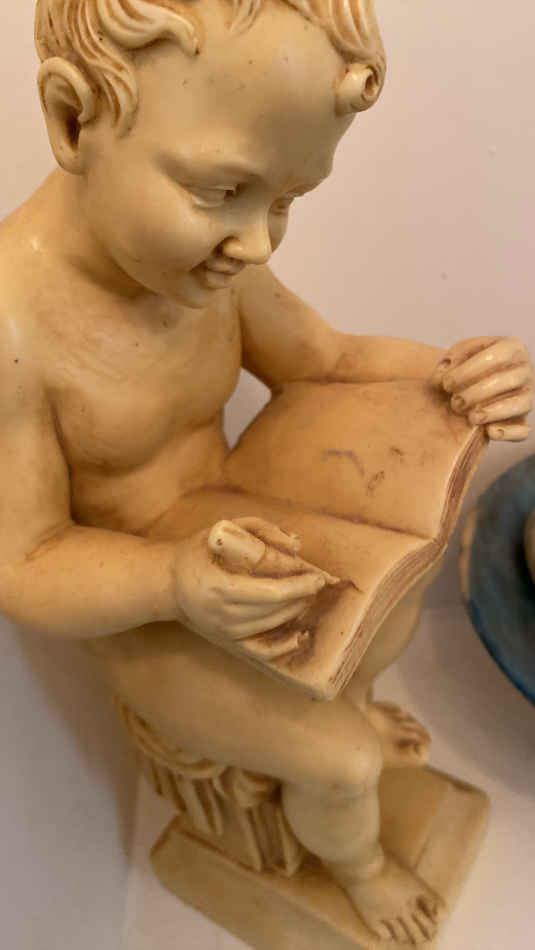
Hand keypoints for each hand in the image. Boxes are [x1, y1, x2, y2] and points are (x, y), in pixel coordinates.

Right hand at [173, 517, 336, 645]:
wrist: (168, 584)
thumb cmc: (198, 552)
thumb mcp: (224, 530)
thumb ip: (260, 530)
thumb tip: (296, 545)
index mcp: (221, 587)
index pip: (270, 592)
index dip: (298, 586)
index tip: (317, 577)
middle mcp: (223, 614)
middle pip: (275, 610)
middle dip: (301, 596)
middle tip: (315, 582)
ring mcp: (225, 631)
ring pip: (271, 626)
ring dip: (295, 611)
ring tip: (307, 595)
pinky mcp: (228, 641)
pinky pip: (261, 651)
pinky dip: (284, 646)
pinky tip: (300, 636)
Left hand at [431, 336, 532, 440]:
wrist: (471, 386)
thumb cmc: (465, 368)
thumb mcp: (455, 357)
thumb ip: (447, 362)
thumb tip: (442, 377)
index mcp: (512, 347)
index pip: (495, 356)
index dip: (469, 371)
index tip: (447, 384)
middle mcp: (525, 370)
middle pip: (507, 380)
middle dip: (477, 393)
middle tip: (455, 402)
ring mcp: (527, 396)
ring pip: (520, 404)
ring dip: (493, 412)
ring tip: (471, 418)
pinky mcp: (522, 420)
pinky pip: (522, 430)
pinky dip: (508, 432)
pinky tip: (488, 431)